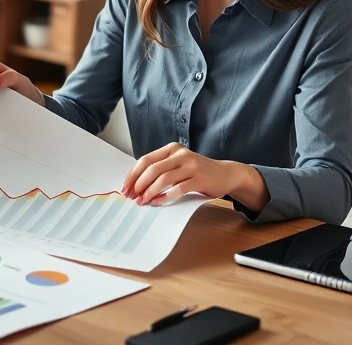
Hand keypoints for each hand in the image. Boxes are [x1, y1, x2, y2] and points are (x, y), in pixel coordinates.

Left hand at [120, 143, 240, 205]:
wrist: (226, 174)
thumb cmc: (198, 171)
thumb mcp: (178, 164)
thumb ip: (161, 169)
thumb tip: (136, 184)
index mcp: (172, 149)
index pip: (146, 160)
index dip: (133, 175)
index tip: (125, 188)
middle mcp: (181, 154)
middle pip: (152, 169)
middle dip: (139, 184)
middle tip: (132, 197)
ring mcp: (191, 165)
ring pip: (163, 178)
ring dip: (150, 192)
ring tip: (143, 202)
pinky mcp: (199, 178)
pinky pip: (178, 188)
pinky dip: (166, 196)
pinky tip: (158, 202)